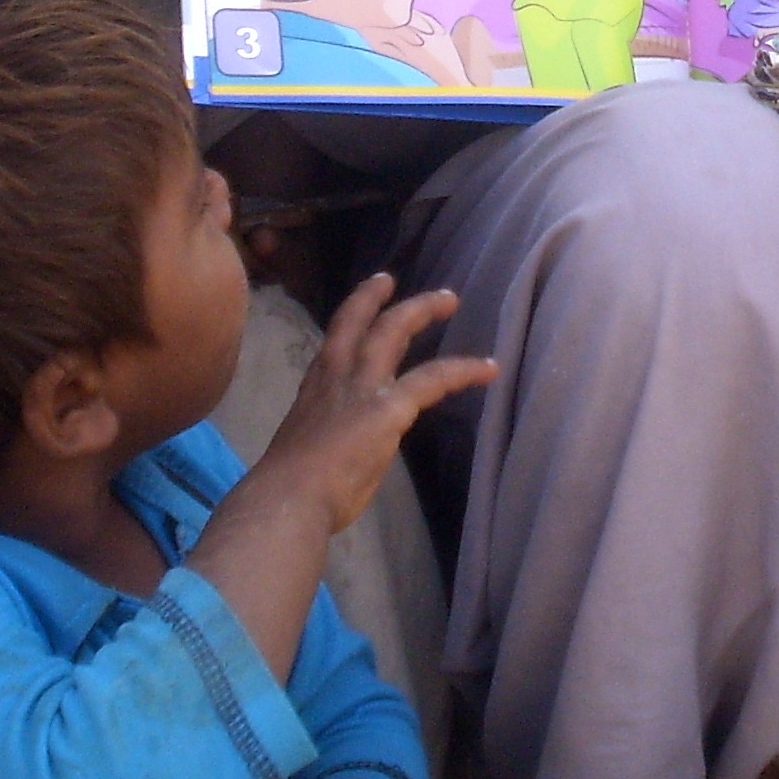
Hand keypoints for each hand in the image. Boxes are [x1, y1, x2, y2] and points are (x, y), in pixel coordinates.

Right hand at [243, 275, 495, 537]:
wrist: (290, 498)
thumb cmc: (292, 489)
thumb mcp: (307, 451)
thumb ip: (331, 438)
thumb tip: (348, 449)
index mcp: (314, 390)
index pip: (335, 345)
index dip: (352, 320)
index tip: (365, 305)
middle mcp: (336, 376)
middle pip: (357, 321)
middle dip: (376, 298)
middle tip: (390, 280)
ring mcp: (362, 386)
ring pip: (394, 329)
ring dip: (422, 309)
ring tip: (448, 298)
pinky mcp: (389, 405)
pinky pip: (435, 378)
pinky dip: (464, 370)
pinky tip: (488, 369)